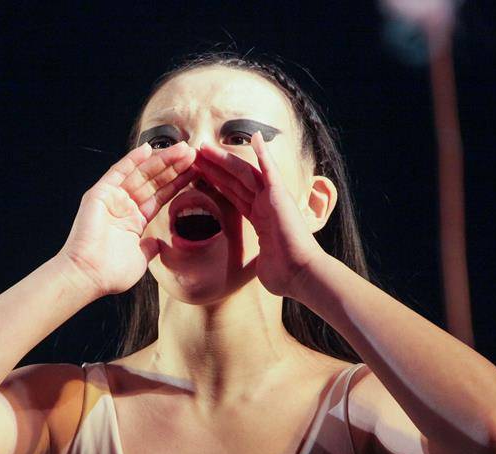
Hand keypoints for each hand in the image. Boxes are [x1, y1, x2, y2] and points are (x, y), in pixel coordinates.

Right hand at [59, 141, 196, 296]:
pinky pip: (118, 172)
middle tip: (193, 153)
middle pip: (153, 181)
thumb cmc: (111, 273)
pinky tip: (149, 148)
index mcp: (134, 221)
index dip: (177, 183)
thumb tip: (157, 243)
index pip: (160, 196)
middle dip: (173, 167)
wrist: (88, 276)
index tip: (195, 172)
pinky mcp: (99, 194)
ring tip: (182, 149)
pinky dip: (132, 160)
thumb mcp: (140, 259)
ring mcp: (112, 198)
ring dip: (161, 160)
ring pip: (140, 174)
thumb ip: (149, 248)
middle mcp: (123, 207)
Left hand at [193, 132, 324, 297]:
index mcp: (261, 219)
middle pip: (235, 181)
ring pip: (243, 173)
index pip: (234, 196)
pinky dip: (263, 153)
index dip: (217, 184)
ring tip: (204, 148)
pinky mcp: (279, 197)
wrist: (300, 275)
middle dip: (214, 168)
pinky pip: (269, 171)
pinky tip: (255, 136)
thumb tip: (256, 269)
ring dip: (224, 159)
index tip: (200, 174)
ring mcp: (273, 199)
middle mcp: (266, 205)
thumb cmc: (283, 275)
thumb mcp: (261, 264)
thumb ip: (256, 259)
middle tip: (196, 154)